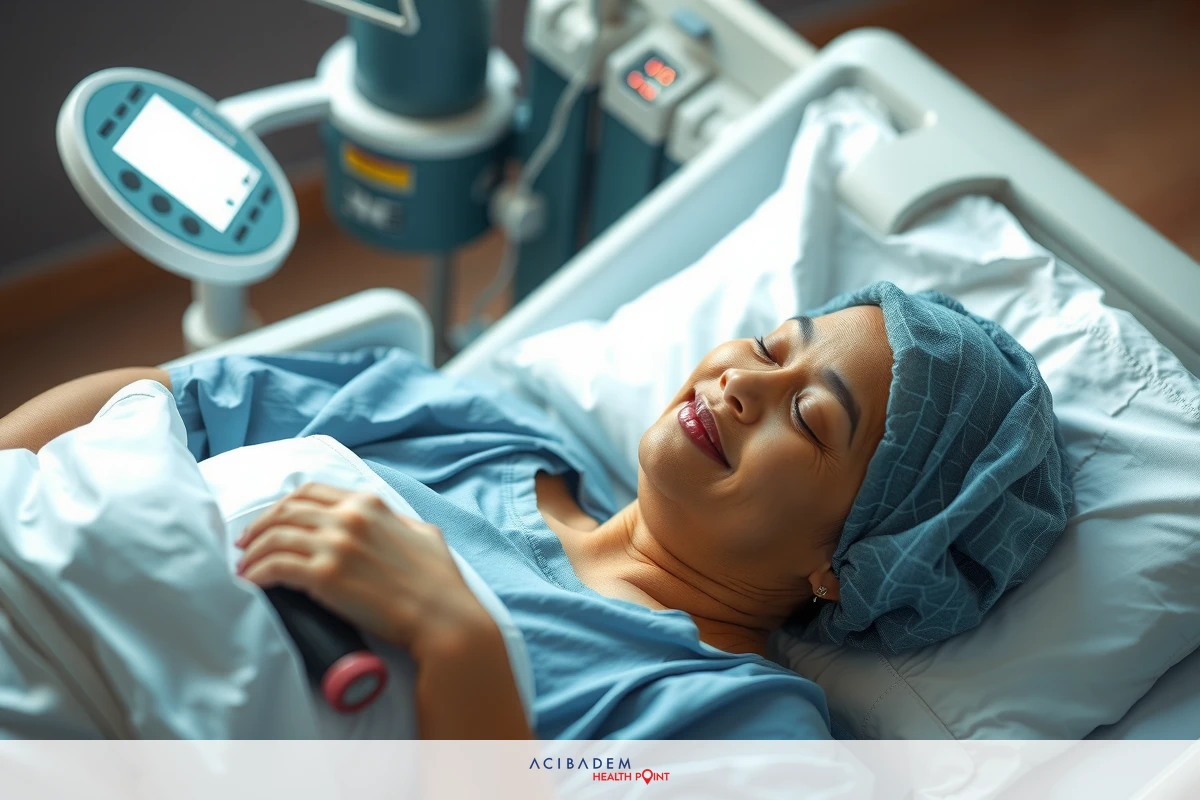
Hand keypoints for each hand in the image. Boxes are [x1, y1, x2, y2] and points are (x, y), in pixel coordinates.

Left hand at [236, 483, 492, 657]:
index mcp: (369, 504)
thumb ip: (396, 523)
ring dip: (253, 552)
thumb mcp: (422, 535)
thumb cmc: (440, 584)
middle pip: (286, 511)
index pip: (310, 491)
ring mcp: (335, 545)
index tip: (271, 521)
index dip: (282, 506)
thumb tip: (386, 524)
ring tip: (244, 567)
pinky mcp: (325, 577)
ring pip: (275, 537)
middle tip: (245, 545)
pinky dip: (258, 572)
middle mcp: (348, 518)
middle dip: (259, 527)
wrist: (442, 619)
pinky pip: (275, 567)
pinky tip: (252, 582)